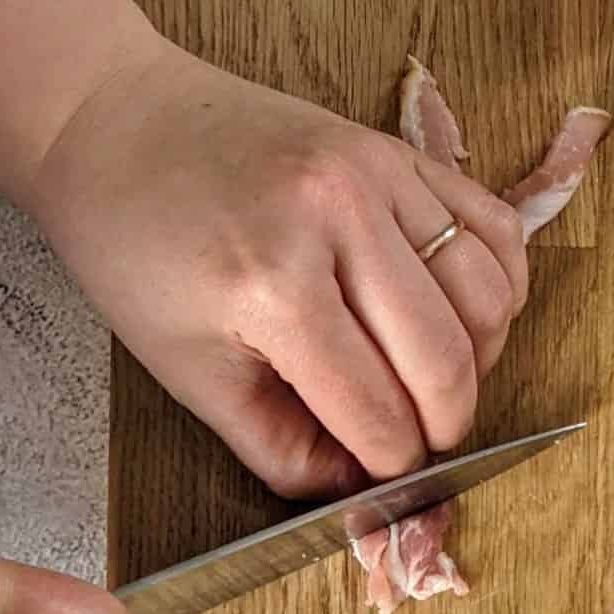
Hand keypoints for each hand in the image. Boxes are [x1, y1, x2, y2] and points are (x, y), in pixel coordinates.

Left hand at [29, 39, 528, 499]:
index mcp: (273, 288)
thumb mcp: (188, 372)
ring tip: (438, 380)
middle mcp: (339, 221)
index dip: (392, 466)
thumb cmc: (137, 251)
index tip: (387, 478)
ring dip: (479, 359)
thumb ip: (279, 446)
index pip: (378, 412)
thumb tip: (360, 491)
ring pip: (486, 296)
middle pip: (445, 360)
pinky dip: (500, 286)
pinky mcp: (400, 148)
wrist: (113, 121)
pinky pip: (495, 227)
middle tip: (422, 443)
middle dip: (445, 426)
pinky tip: (466, 318)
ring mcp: (379, 174)